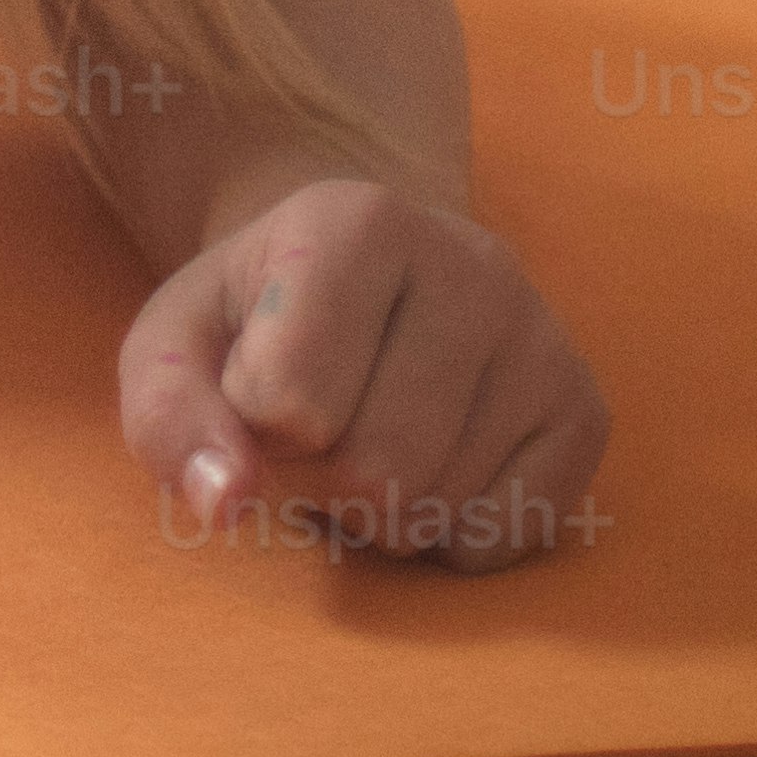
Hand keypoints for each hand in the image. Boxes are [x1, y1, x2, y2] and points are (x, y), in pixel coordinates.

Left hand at [117, 174, 603, 569]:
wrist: (366, 280)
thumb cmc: (256, 320)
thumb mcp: (176, 347)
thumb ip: (170, 418)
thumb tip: (224, 501)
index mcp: (358, 219)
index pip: (289, 401)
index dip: (255, 422)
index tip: (261, 379)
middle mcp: (472, 261)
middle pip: (375, 468)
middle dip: (323, 480)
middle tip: (322, 428)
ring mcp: (542, 335)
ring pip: (438, 508)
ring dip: (380, 512)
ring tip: (372, 439)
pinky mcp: (586, 409)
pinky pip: (506, 537)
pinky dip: (449, 534)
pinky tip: (434, 467)